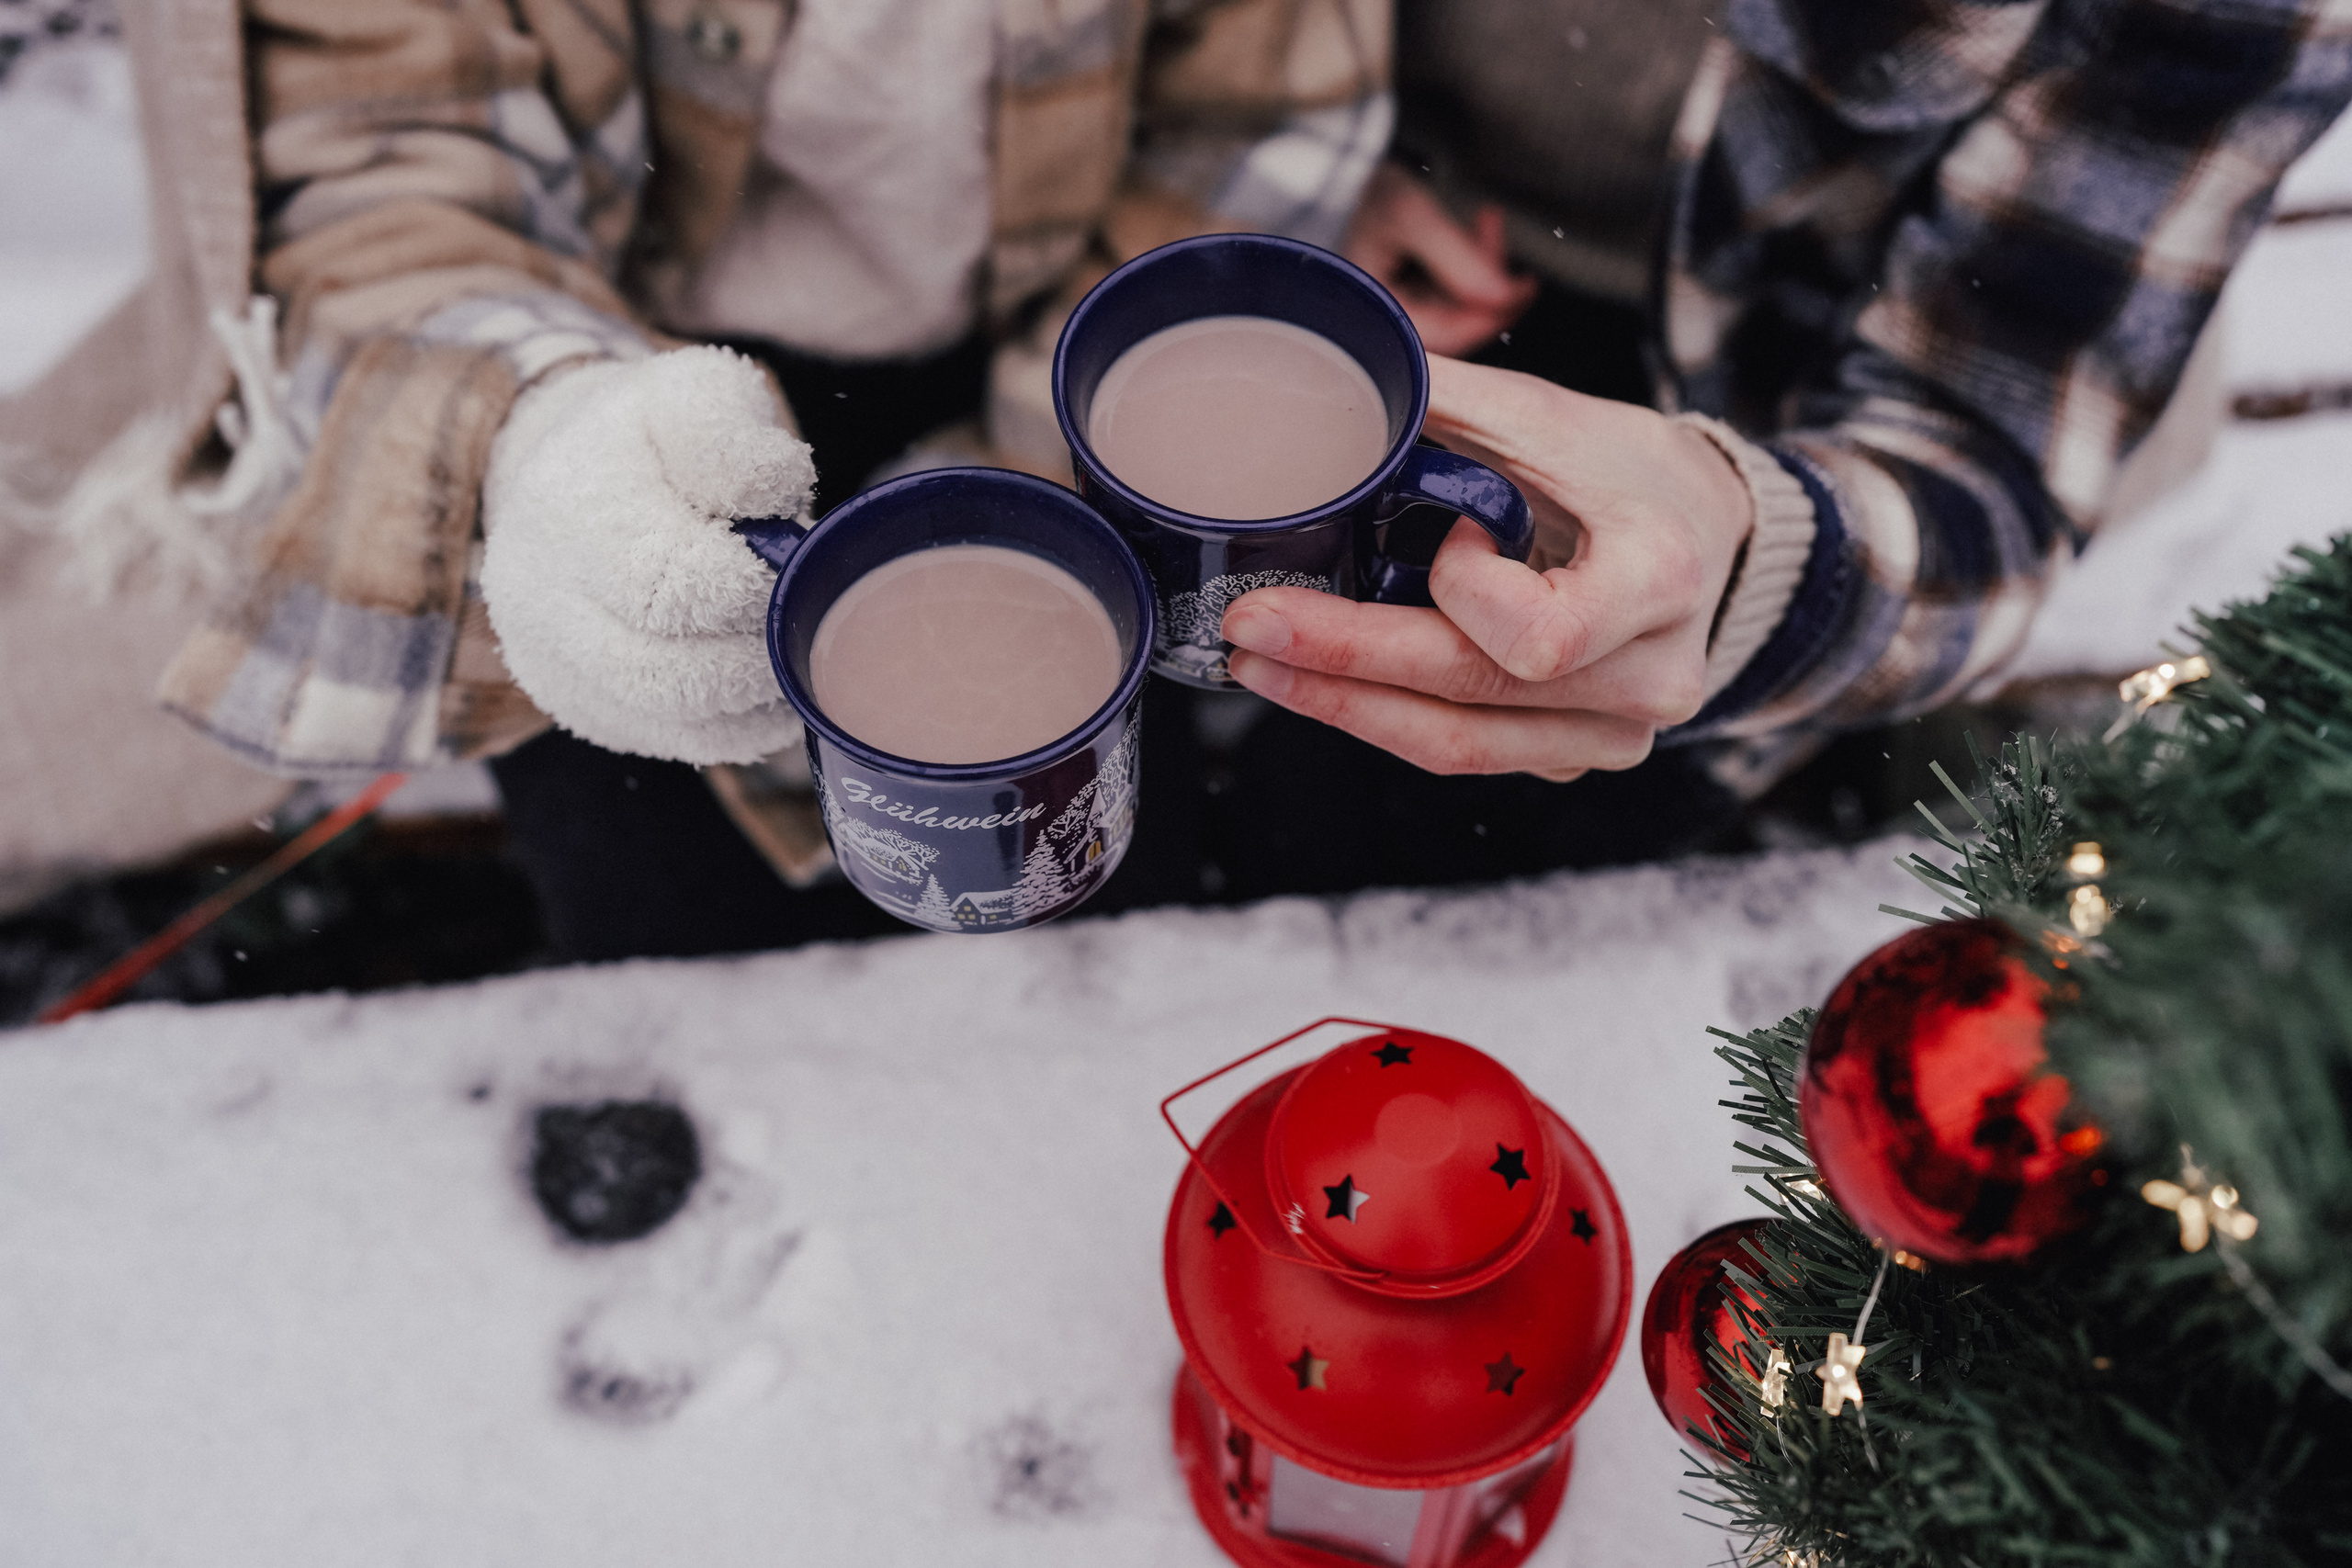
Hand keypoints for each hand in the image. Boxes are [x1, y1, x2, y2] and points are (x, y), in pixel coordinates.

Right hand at [481, 346, 815, 764]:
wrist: (567, 480)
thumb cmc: (649, 438)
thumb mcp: (688, 394)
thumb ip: (730, 432)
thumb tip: (772, 490)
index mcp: (568, 509)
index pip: (663, 586)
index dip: (745, 593)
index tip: (782, 571)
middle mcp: (540, 598)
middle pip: (664, 671)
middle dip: (755, 656)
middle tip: (800, 621)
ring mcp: (554, 664)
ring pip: (669, 720)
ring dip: (754, 700)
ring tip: (795, 654)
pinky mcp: (582, 709)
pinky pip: (671, 742)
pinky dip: (737, 727)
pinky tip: (769, 689)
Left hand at [1219, 358, 1754, 781]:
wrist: (1712, 541)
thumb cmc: (1634, 474)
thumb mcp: (1559, 419)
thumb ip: (1452, 403)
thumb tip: (1340, 369)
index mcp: (1657, 581)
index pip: (1540, 634)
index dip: (1471, 592)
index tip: (1446, 535)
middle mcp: (1648, 677)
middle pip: (1473, 695)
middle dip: (1345, 662)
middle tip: (1248, 628)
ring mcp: (1615, 732)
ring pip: (1461, 746)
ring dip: (1348, 707)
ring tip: (1261, 665)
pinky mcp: (1580, 755)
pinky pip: (1472, 752)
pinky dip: (1391, 719)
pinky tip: (1331, 684)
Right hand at [1343, 162, 1538, 356]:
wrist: (1329, 169)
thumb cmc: (1356, 190)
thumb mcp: (1409, 216)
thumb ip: (1458, 257)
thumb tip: (1505, 295)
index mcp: (1374, 313)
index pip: (1447, 334)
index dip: (1492, 314)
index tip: (1525, 287)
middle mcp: (1383, 318)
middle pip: (1455, 322)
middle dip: (1490, 287)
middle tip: (1517, 254)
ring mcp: (1394, 304)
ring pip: (1456, 303)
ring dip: (1481, 266)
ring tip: (1488, 221)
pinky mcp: (1403, 289)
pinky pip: (1448, 287)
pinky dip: (1467, 260)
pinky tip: (1478, 226)